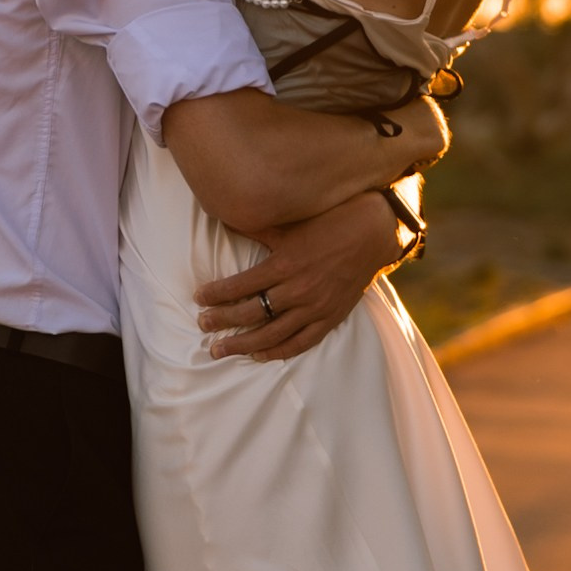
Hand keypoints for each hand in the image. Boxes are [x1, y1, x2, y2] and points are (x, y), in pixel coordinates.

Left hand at [196, 189, 413, 363]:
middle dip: (222, 320)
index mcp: (285, 264)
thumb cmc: (327, 223)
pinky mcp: (330, 317)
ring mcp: (315, 307)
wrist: (372, 233)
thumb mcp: (290, 224)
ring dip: (243, 344)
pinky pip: (301, 342)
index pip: (241, 286)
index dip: (217, 294)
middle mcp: (298, 289)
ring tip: (220, 349)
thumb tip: (227, 216)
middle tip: (202, 326)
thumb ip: (258, 228)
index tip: (198, 298)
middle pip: (251, 313)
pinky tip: (258, 354)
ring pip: (272, 334)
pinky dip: (279, 351)